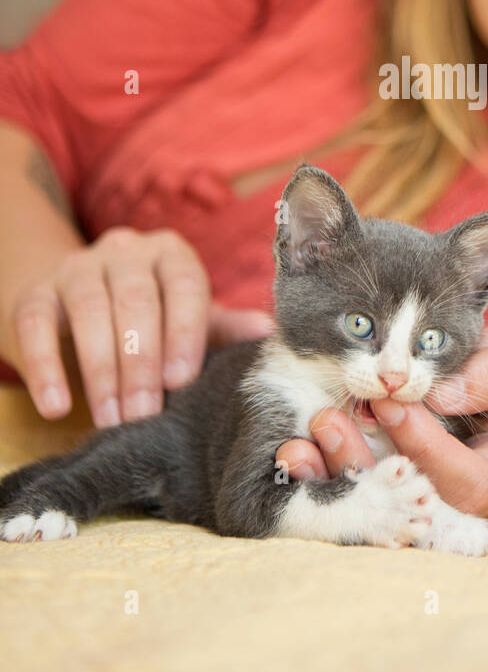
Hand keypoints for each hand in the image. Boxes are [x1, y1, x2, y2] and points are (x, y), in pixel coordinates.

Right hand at [8, 226, 271, 426]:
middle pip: (135, 300)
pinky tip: (55, 407)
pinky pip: (34, 324)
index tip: (180, 382)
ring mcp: (77, 267)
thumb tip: (269, 333)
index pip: (184, 283)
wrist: (78, 301)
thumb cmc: (152, 317)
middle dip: (141, 363)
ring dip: (100, 370)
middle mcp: (125, 251)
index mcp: (171, 254)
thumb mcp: (189, 320)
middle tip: (143, 415)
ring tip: (110, 419)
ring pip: (88, 308)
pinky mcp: (35, 292)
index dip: (184, 331)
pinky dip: (44, 367)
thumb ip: (224, 328)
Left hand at [275, 321, 487, 538]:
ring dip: (335, 476)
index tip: (391, 401)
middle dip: (365, 469)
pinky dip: (324, 481)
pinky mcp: (393, 505)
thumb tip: (444, 393)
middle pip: (412, 514)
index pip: (468, 485)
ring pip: (377, 517)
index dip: (426, 449)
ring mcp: (428, 514)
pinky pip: (357, 505)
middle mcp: (468, 512)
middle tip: (328, 421)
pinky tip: (295, 455)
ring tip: (304, 436)